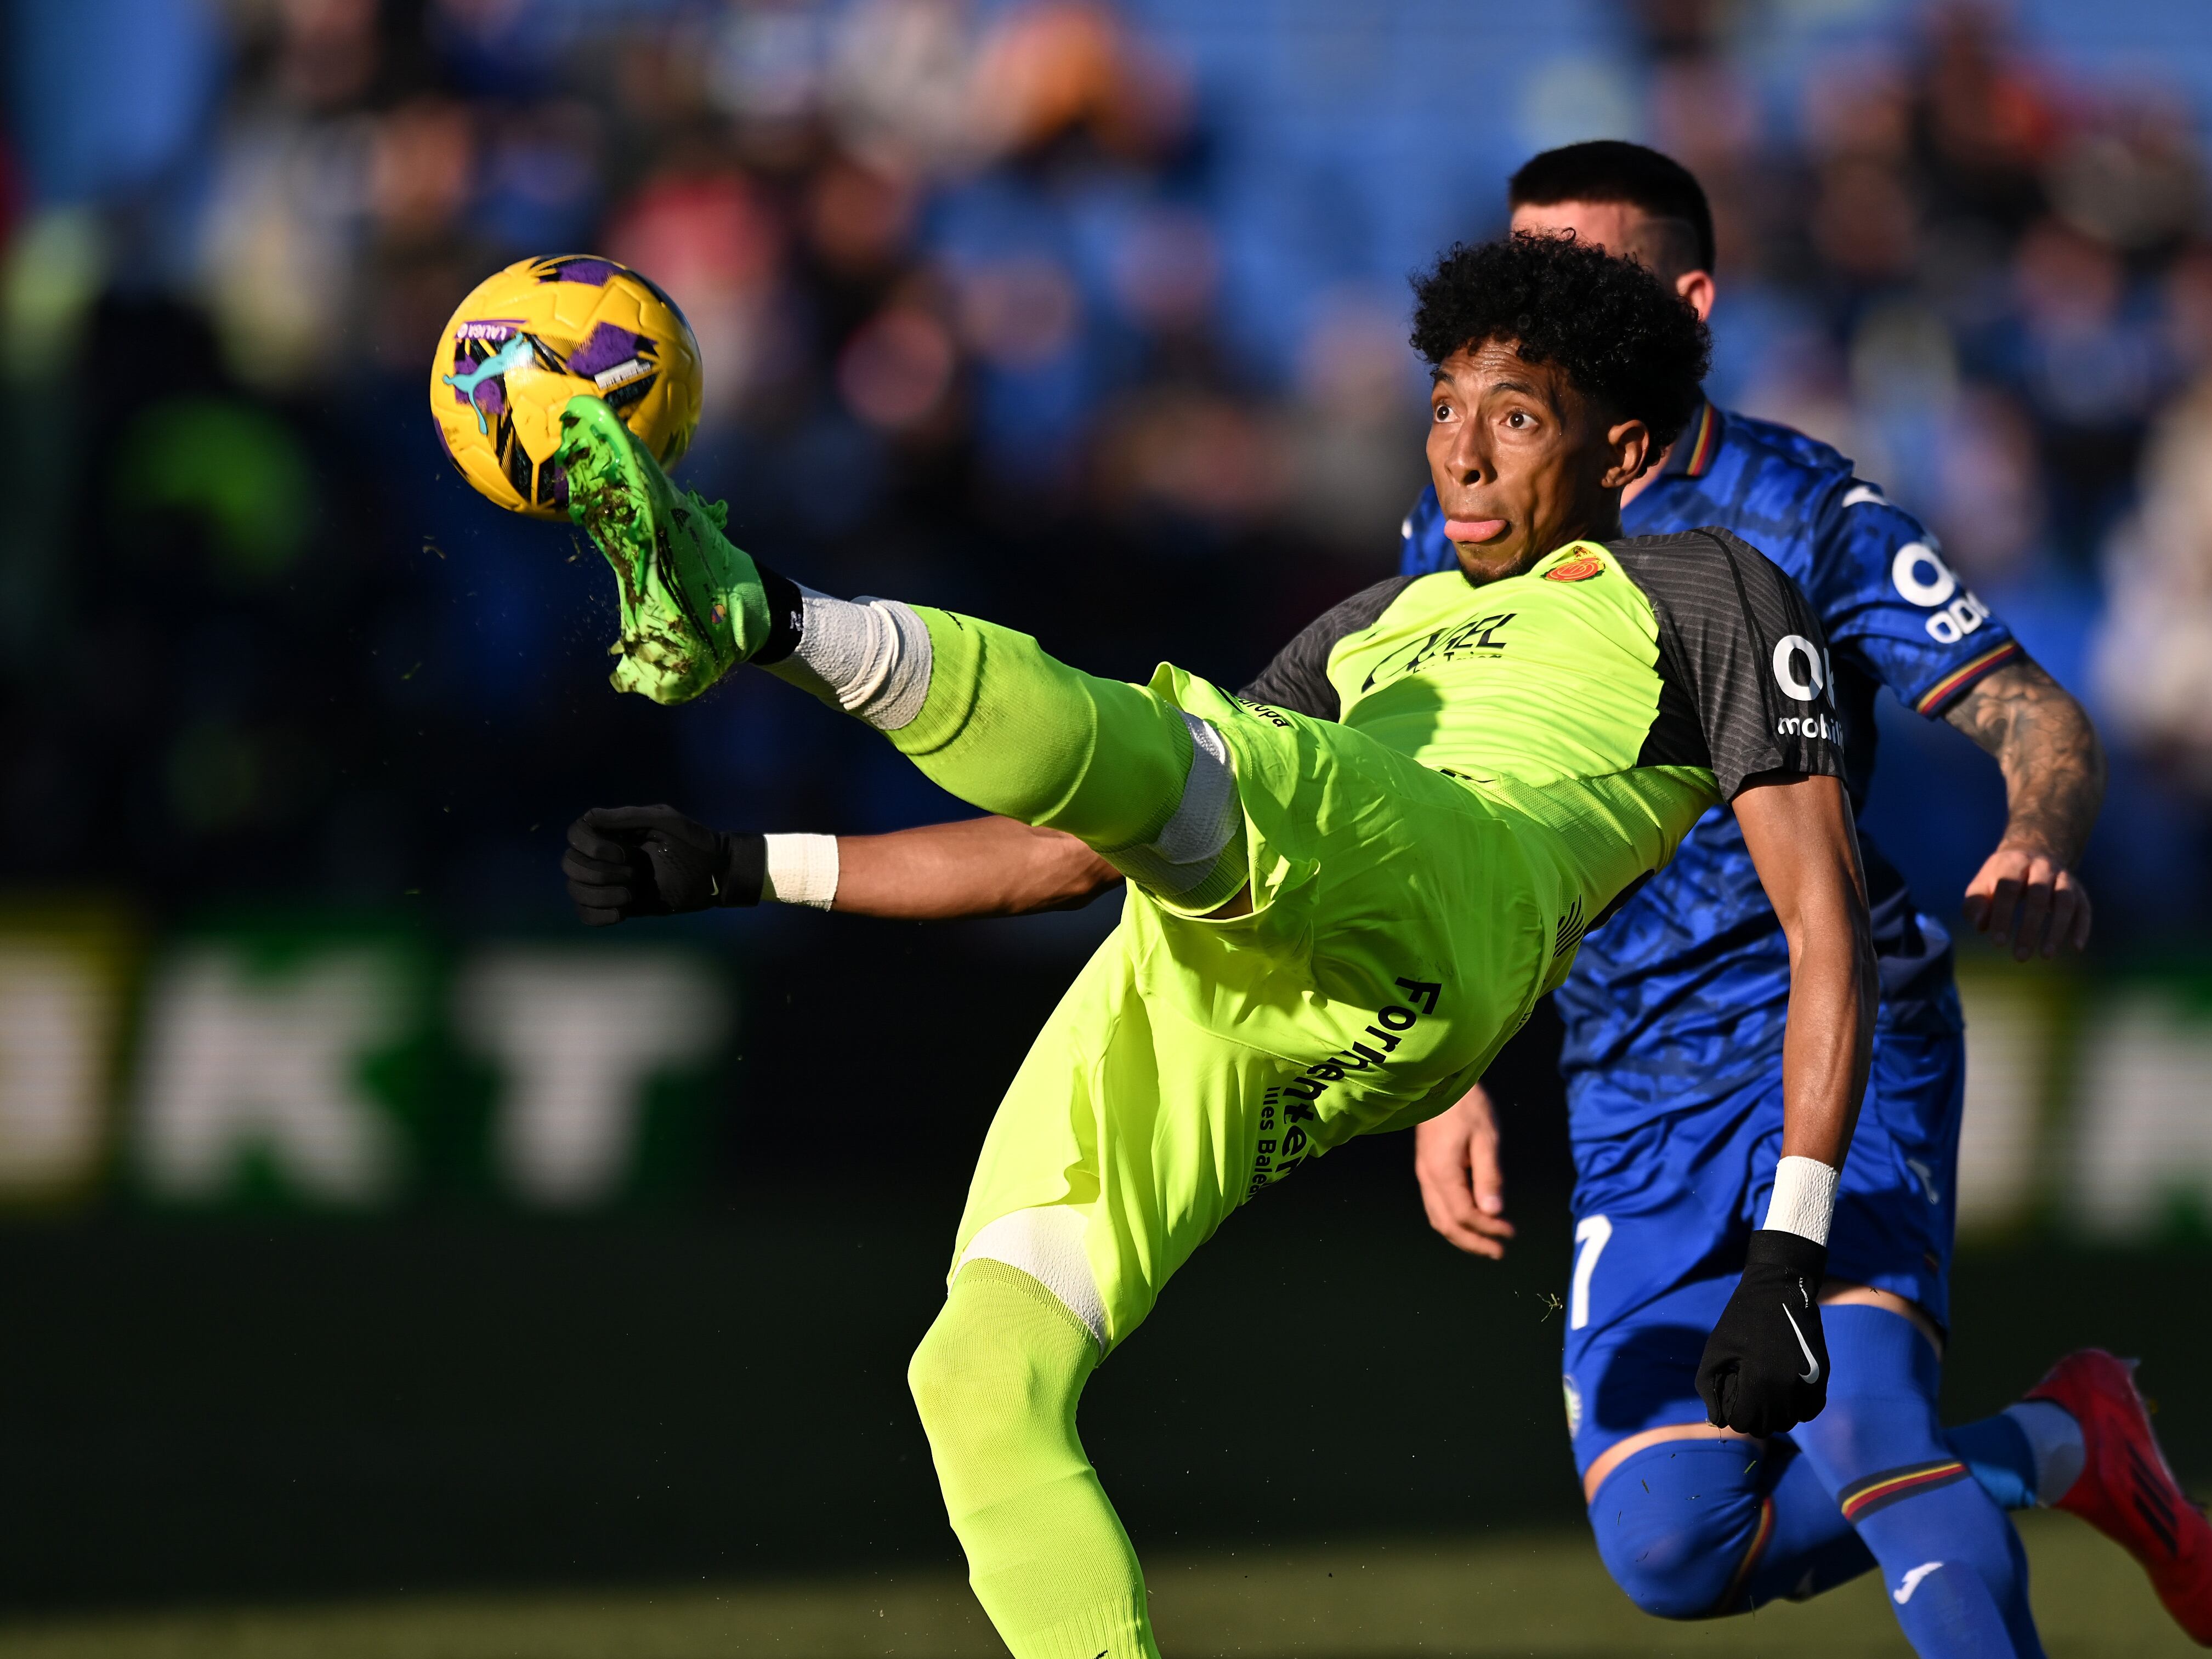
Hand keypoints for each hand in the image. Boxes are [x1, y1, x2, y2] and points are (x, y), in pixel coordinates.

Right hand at [560, 806, 762, 924]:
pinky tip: (621, 914)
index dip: (589, 846)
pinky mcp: (617, 905)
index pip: (575, 834)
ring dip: (599, 895)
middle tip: (635, 874)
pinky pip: (586, 914)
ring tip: (631, 895)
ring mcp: (610, 881)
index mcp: (614, 832)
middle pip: (570, 864)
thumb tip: (589, 818)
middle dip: (598, 873)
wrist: (715, 874)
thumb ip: (628, 817)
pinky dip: (597, 915)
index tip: (622, 854)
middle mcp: (606, 856)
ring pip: (575, 890)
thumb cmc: (694, 842)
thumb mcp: (665, 821)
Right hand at [1413, 1083, 1514, 1259]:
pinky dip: (1453, 1221)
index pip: (1465, 1215)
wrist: (1440, 1082)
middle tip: (1499, 1251)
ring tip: (1485, 1243)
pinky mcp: (1426, 1169)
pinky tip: (1469, 1221)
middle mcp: (1429, 1178)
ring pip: (1438, 1218)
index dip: (1487, 1229)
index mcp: (1443, 1173)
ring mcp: (1424, 1174)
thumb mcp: (1486, 1138)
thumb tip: (1495, 1212)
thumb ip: (1489, 1176)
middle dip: (1473, 1242)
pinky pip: (1436, 1206)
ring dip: (1462, 1236)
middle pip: (1447, 1224)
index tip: (1510, 1233)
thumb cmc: (1467, 1106)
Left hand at [1696, 1230, 1829, 1435]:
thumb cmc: (1741, 1319)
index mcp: (1759, 1382)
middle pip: (1768, 1426)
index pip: (1744, 1423)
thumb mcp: (1715, 1349)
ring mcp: (1809, 1384)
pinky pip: (1810, 1410)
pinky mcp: (1822, 1377)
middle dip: (1753, 1416)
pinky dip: (1797, 1409)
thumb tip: (1716, 1421)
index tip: (1731, 1397)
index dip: (1733, 1413)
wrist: (1780, 1290)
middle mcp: (1788, 1389)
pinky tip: (1784, 1393)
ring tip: (1764, 1392)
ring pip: (1790, 1421)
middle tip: (1746, 1394)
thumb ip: (1709, 1386)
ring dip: (1775, 1414)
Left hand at [1963, 843, 2091, 960]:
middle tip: (2020, 957)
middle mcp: (2041, 867)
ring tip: (2046, 956)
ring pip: (2065, 901)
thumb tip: (1981, 926)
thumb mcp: (1981, 886)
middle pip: (2038, 895)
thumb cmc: (1999, 879)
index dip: (2003, 916)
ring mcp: (2063, 877)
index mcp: (2013, 863)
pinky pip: (2084, 908)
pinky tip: (2076, 947)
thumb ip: (1976, 904)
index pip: (2008, 888)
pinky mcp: (2078, 890)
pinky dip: (2082, 927)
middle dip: (2029, 928)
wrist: (2032, 853)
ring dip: (2057, 929)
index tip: (1998, 943)